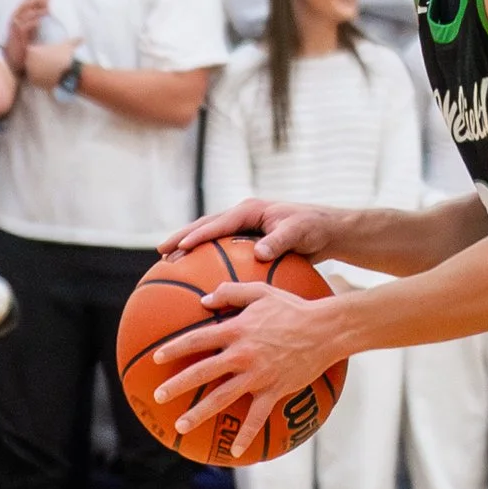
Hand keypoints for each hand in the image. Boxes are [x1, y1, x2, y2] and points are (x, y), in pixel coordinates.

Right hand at [2, 0, 50, 72]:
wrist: (15, 59)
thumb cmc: (24, 44)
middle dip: (36, 0)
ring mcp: (14, 28)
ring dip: (36, 11)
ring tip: (47, 9)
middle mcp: (15, 20)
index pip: (26, 3)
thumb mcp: (31, 29)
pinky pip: (24, 27)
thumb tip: (48, 9)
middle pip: (24, 5)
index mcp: (18, 17)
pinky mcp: (16, 37)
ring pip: (24, 15)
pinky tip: (40, 21)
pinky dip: (32, 23)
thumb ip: (37, 19)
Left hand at [150, 277, 345, 459]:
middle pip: (202, 371)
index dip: (175, 348)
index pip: (197, 339)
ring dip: (199, 413)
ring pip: (222, 397)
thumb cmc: (294, 308)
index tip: (157, 358)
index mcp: (236, 330)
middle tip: (157, 395)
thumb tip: (204, 299)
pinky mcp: (274, 390)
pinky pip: (257, 417)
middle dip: (177, 384)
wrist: (326, 330)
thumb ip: (231, 292)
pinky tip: (236, 451)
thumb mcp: (262, 291)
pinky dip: (246, 435)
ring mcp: (257, 375)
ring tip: (180, 425)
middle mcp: (242, 355)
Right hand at [160, 194, 345, 266]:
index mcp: (250, 210)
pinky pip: (221, 249)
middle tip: (161, 251)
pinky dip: (206, 259)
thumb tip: (259, 253)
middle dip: (182, 237)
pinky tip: (197, 278)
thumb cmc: (314, 228)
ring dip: (189, 247)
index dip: (198, 235)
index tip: (180, 247)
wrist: (326, 230)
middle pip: (205, 226)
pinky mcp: (246, 240)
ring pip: (209, 237)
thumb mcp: (299, 232)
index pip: (218, 223)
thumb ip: (279, 241)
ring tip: (168, 262)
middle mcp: (242, 216)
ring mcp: (242, 228)